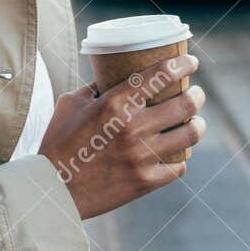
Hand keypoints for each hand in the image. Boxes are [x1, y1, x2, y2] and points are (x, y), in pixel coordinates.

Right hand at [37, 53, 205, 220]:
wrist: (52, 188)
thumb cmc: (58, 142)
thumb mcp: (72, 103)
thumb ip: (97, 87)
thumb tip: (116, 74)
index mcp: (114, 103)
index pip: (160, 74)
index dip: (183, 64)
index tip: (190, 62)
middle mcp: (133, 128)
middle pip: (185, 104)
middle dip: (197, 95)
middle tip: (195, 93)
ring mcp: (141, 156)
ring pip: (190, 135)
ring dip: (198, 125)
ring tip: (196, 122)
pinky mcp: (145, 181)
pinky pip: (178, 167)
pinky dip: (180, 159)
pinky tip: (177, 154)